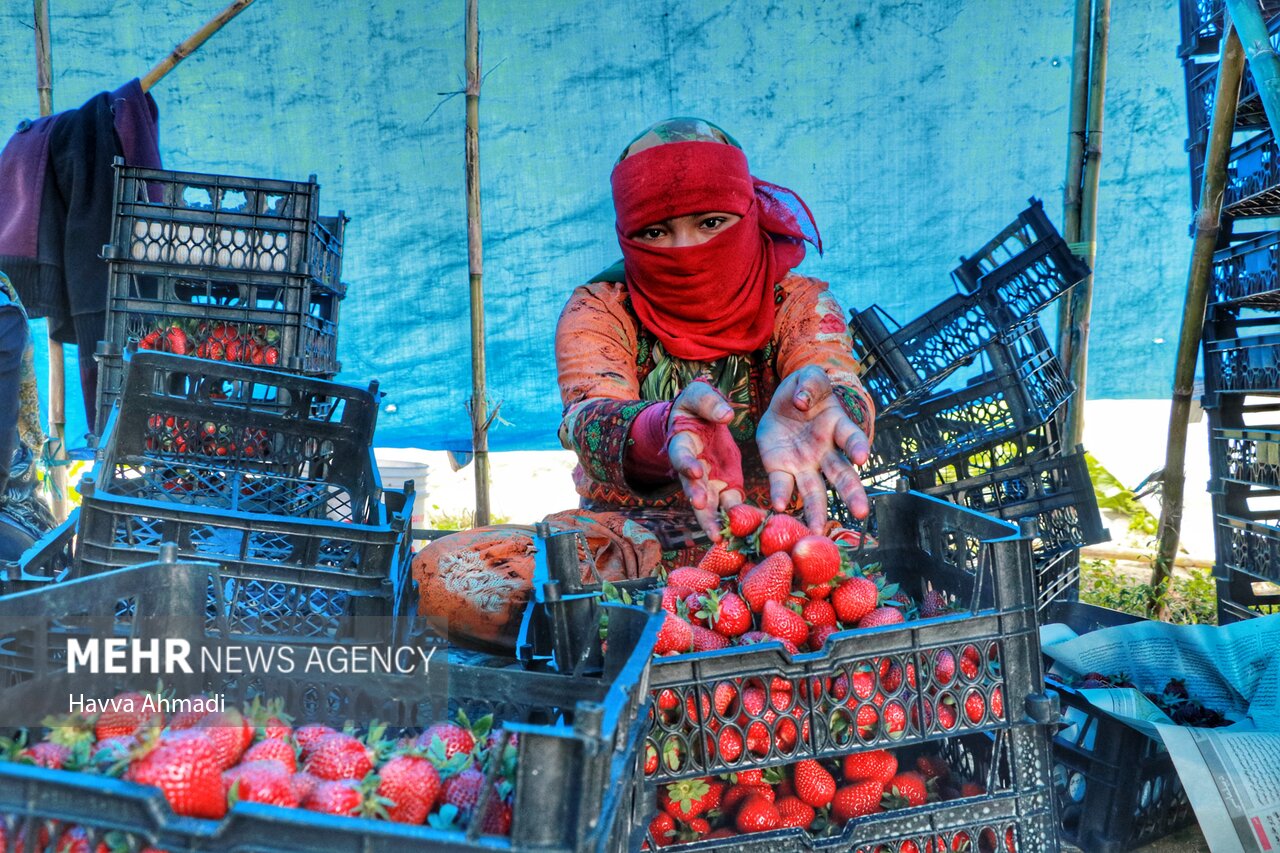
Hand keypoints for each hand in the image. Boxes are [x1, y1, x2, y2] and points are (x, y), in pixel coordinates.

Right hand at [666, 382, 744, 542]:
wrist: (698, 420)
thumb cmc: (695, 406)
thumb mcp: (698, 395)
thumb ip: (710, 403)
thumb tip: (727, 414)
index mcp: (682, 443)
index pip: (682, 456)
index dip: (687, 465)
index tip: (695, 472)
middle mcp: (693, 468)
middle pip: (692, 488)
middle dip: (698, 502)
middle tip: (703, 512)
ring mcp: (709, 481)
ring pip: (710, 505)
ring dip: (714, 521)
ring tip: (720, 538)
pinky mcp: (727, 485)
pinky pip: (731, 505)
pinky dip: (737, 519)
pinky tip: (745, 533)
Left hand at [757, 365, 869, 530]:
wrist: (783, 402)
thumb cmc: (804, 389)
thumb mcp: (809, 377)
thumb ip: (811, 383)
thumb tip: (803, 399)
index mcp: (836, 426)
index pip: (850, 437)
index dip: (857, 446)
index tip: (861, 457)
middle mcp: (825, 451)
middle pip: (841, 475)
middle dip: (851, 493)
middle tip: (860, 513)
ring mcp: (804, 464)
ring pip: (815, 490)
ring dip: (817, 510)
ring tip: (817, 530)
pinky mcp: (781, 469)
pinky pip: (783, 485)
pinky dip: (782, 496)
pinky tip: (780, 508)